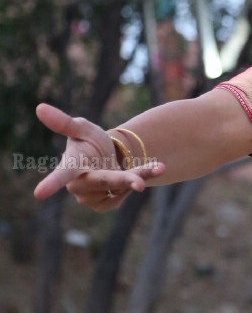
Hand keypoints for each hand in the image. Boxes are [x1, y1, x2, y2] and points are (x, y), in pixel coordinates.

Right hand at [33, 102, 164, 210]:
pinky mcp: (104, 204)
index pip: (61, 174)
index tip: (39, 193)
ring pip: (120, 187)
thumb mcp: (82, 128)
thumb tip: (40, 107)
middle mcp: (77, 185)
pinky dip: (139, 180)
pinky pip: (125, 193)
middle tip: (145, 180)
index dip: (51, 183)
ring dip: (139, 175)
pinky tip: (139, 173)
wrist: (107, 156)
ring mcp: (90, 198)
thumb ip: (65, 122)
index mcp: (70, 165)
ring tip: (152, 165)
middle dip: (125, 180)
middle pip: (104, 181)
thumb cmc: (89, 140)